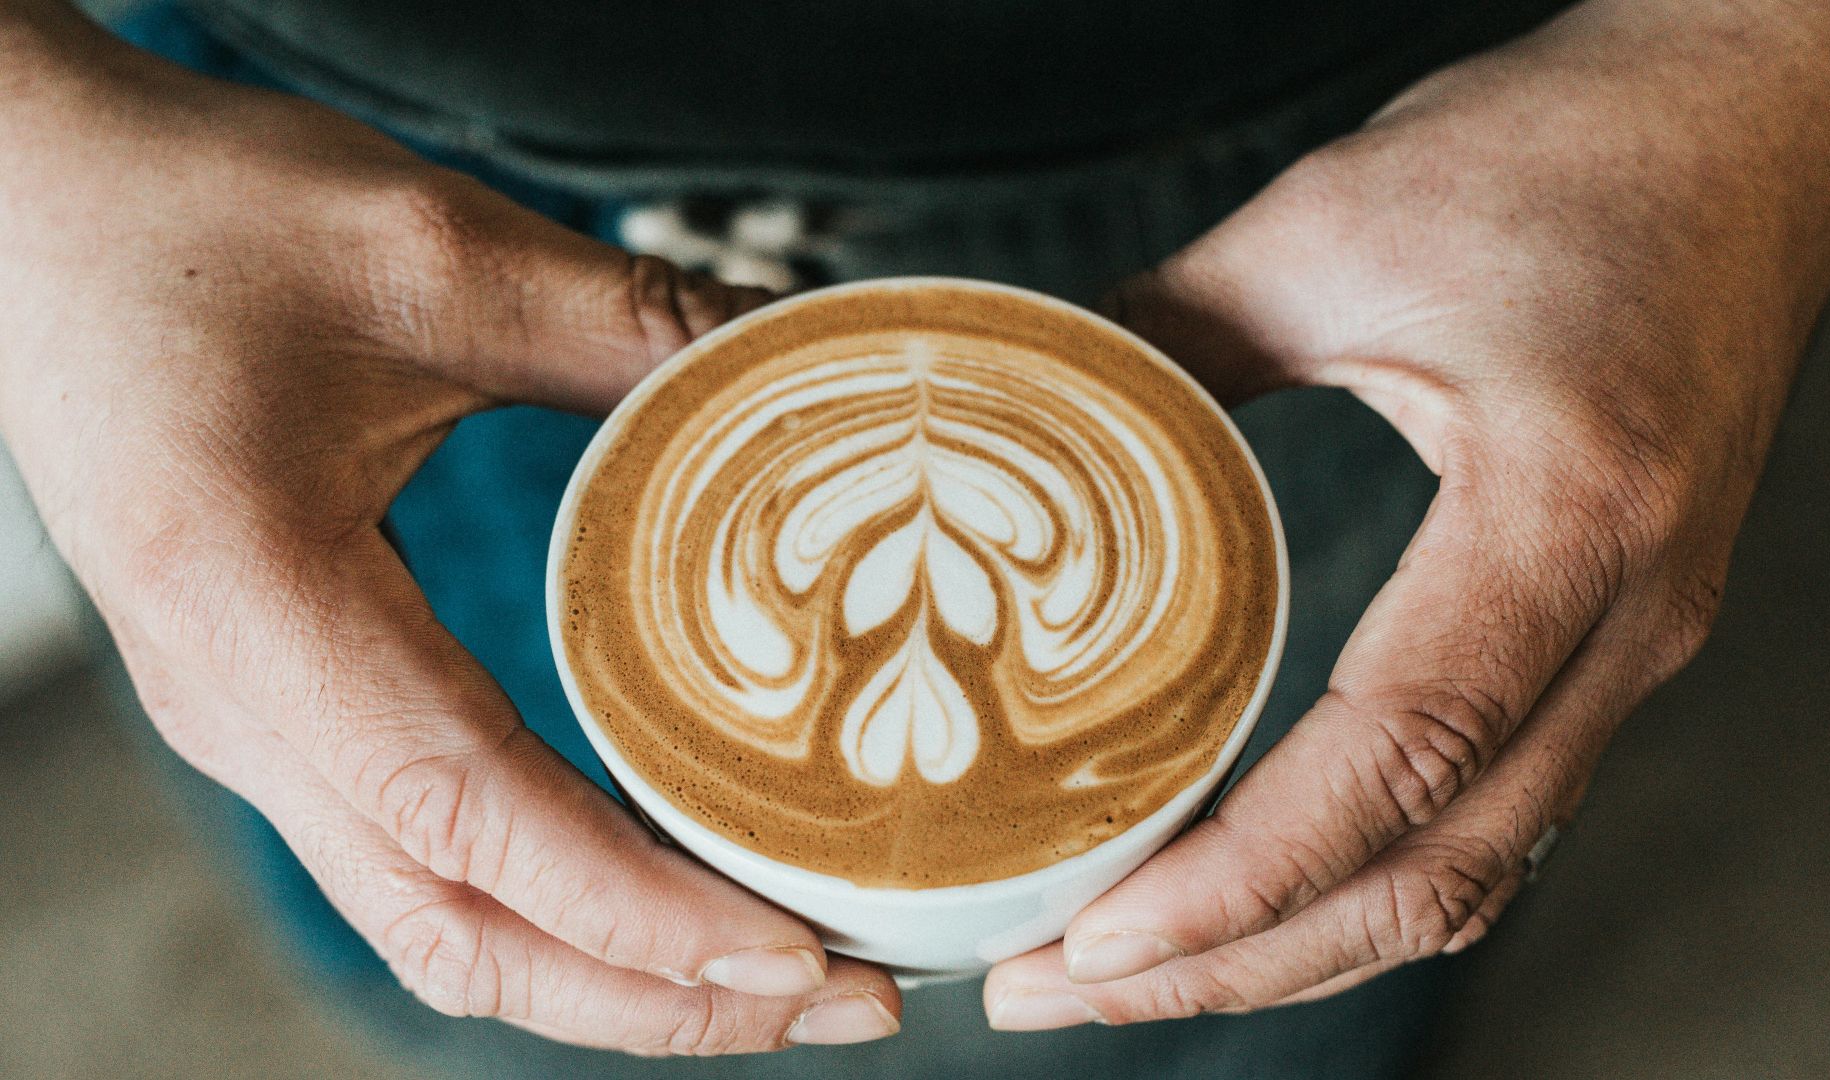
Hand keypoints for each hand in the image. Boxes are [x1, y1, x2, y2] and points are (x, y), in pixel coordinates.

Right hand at [0, 7, 899, 1051]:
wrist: (26, 209)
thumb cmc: (188, 215)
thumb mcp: (430, 249)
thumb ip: (627, 322)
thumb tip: (810, 363)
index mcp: (258, 609)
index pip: (471, 821)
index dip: (641, 914)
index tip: (797, 954)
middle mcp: (243, 711)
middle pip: (462, 935)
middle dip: (659, 999)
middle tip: (844, 1000)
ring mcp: (253, 725)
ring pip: (440, 926)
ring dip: (612, 978)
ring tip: (777, 976)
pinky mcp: (279, 707)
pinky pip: (421, 863)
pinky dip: (555, 911)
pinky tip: (663, 887)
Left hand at [986, 0, 1829, 1026]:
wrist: (1754, 118)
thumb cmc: (1571, 151)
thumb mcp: (1334, 224)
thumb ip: (1164, 334)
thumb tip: (1015, 417)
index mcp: (1567, 512)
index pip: (1401, 757)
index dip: (1242, 877)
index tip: (1094, 938)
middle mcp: (1626, 615)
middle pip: (1435, 871)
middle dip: (1234, 965)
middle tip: (1050, 989)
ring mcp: (1634, 643)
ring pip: (1472, 872)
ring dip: (1294, 948)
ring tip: (1124, 973)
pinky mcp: (1612, 637)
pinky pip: (1493, 813)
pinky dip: (1363, 885)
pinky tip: (1254, 894)